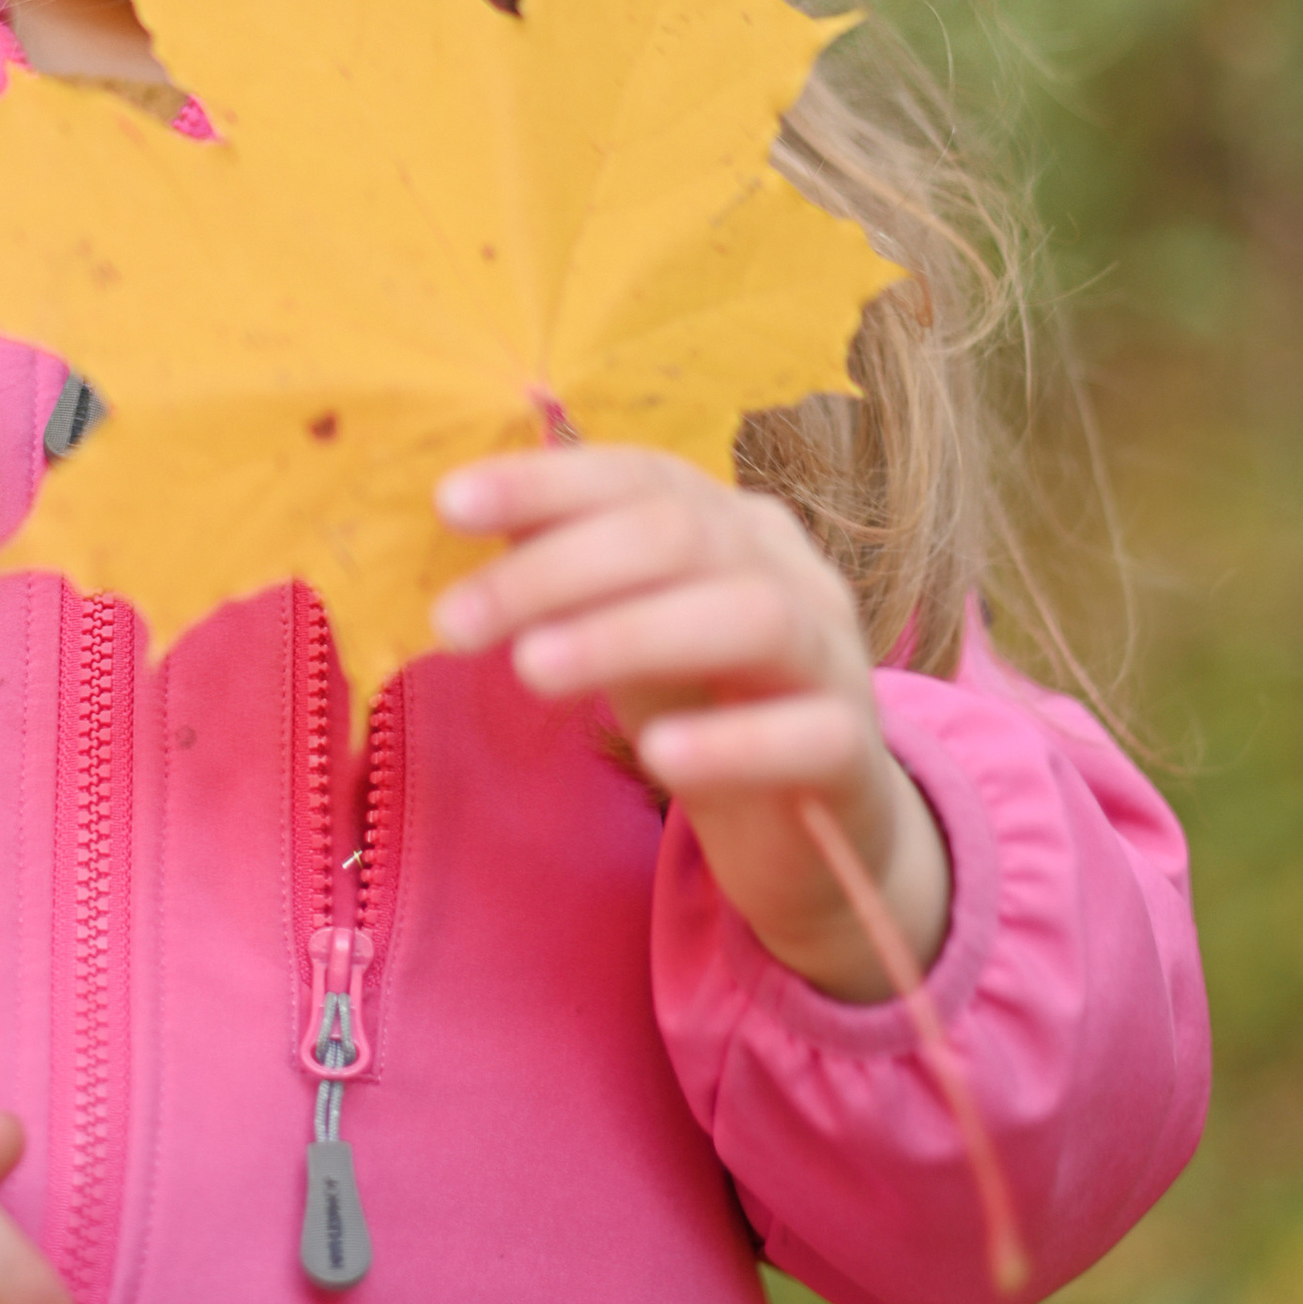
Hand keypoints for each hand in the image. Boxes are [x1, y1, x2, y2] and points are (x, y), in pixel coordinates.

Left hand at [431, 446, 950, 1002]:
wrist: (815, 826)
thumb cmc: (707, 704)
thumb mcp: (627, 628)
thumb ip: (566, 571)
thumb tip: (470, 509)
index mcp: (733, 527)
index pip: (641, 476)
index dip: (546, 483)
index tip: (449, 505)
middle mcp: (792, 572)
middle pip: (683, 537)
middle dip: (558, 569)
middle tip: (455, 621)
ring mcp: (833, 657)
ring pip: (751, 618)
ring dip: (630, 634)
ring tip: (530, 670)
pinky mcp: (852, 752)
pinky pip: (808, 734)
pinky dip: (732, 741)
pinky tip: (659, 757)